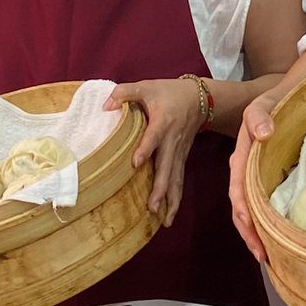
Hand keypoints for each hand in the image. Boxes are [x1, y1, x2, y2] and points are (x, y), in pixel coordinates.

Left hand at [108, 80, 208, 225]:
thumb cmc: (169, 92)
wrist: (200, 97)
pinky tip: (170, 214)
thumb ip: (124, 93)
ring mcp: (179, 151)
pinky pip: (179, 179)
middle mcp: (173, 140)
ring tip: (164, 220)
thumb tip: (105, 106)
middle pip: (168, 166)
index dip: (146, 148)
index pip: (154, 136)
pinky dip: (176, 197)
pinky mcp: (182, 157)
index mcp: (163, 121)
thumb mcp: (147, 86)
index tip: (136, 163)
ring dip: (171, 199)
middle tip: (153, 207)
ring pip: (176, 177)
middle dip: (161, 188)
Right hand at [229, 88, 282, 265]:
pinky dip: (265, 220)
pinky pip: (262, 201)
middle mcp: (244, 170)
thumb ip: (259, 116)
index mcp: (240, 157)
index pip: (238, 192)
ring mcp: (255, 174)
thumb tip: (263, 134)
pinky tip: (275, 235)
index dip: (244, 216)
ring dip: (256, 232)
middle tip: (262, 257)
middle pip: (241, 208)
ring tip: (267, 256)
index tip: (254, 236)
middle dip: (249, 233)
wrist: (287, 94)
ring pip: (250, 209)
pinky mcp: (267, 175)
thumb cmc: (275, 99)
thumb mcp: (263, 102)